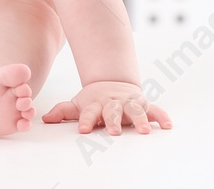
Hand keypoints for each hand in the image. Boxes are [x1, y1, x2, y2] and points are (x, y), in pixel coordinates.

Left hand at [43, 80, 169, 134]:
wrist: (113, 82)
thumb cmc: (94, 99)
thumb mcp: (78, 103)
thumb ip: (63, 111)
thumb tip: (45, 119)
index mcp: (97, 104)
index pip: (90, 113)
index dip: (86, 121)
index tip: (84, 130)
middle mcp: (114, 103)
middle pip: (113, 112)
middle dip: (113, 121)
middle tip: (114, 131)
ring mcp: (129, 103)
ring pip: (135, 110)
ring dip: (140, 119)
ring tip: (144, 131)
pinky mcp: (144, 104)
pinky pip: (155, 110)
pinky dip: (161, 117)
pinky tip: (167, 126)